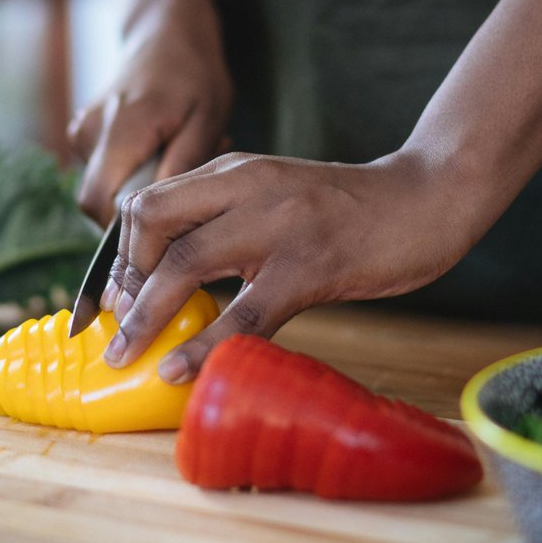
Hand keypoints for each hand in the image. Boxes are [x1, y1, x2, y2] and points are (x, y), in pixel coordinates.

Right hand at [68, 0, 233, 223]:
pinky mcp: (82, 134)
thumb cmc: (194, 75)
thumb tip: (161, 213)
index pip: (98, 203)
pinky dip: (132, 170)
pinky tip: (160, 147)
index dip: (126, 227)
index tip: (166, 222)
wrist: (166, 34)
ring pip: (103, 188)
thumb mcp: (207, 119)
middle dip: (138, 207)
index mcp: (120, 129)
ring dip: (139, 185)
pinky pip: (104, 172)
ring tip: (176, 154)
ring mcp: (81, 132)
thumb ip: (182, 165)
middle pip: (96, 202)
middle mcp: (89, 132)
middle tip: (181, 180)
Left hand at [99, 150, 474, 382]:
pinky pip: (244, 312)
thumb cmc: (346, 210)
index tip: (117, 298)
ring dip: (146, 317)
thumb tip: (174, 279)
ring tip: (127, 356)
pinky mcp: (310, 265)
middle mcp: (245, 186)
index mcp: (232, 171)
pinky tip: (181, 371)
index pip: (147, 203)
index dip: (120, 254)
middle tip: (120, 328)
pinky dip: (205, 346)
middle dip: (123, 282)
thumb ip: (227, 220)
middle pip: (150, 223)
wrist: (424, 199)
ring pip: (184, 264)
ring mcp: (277, 224)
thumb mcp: (275, 196)